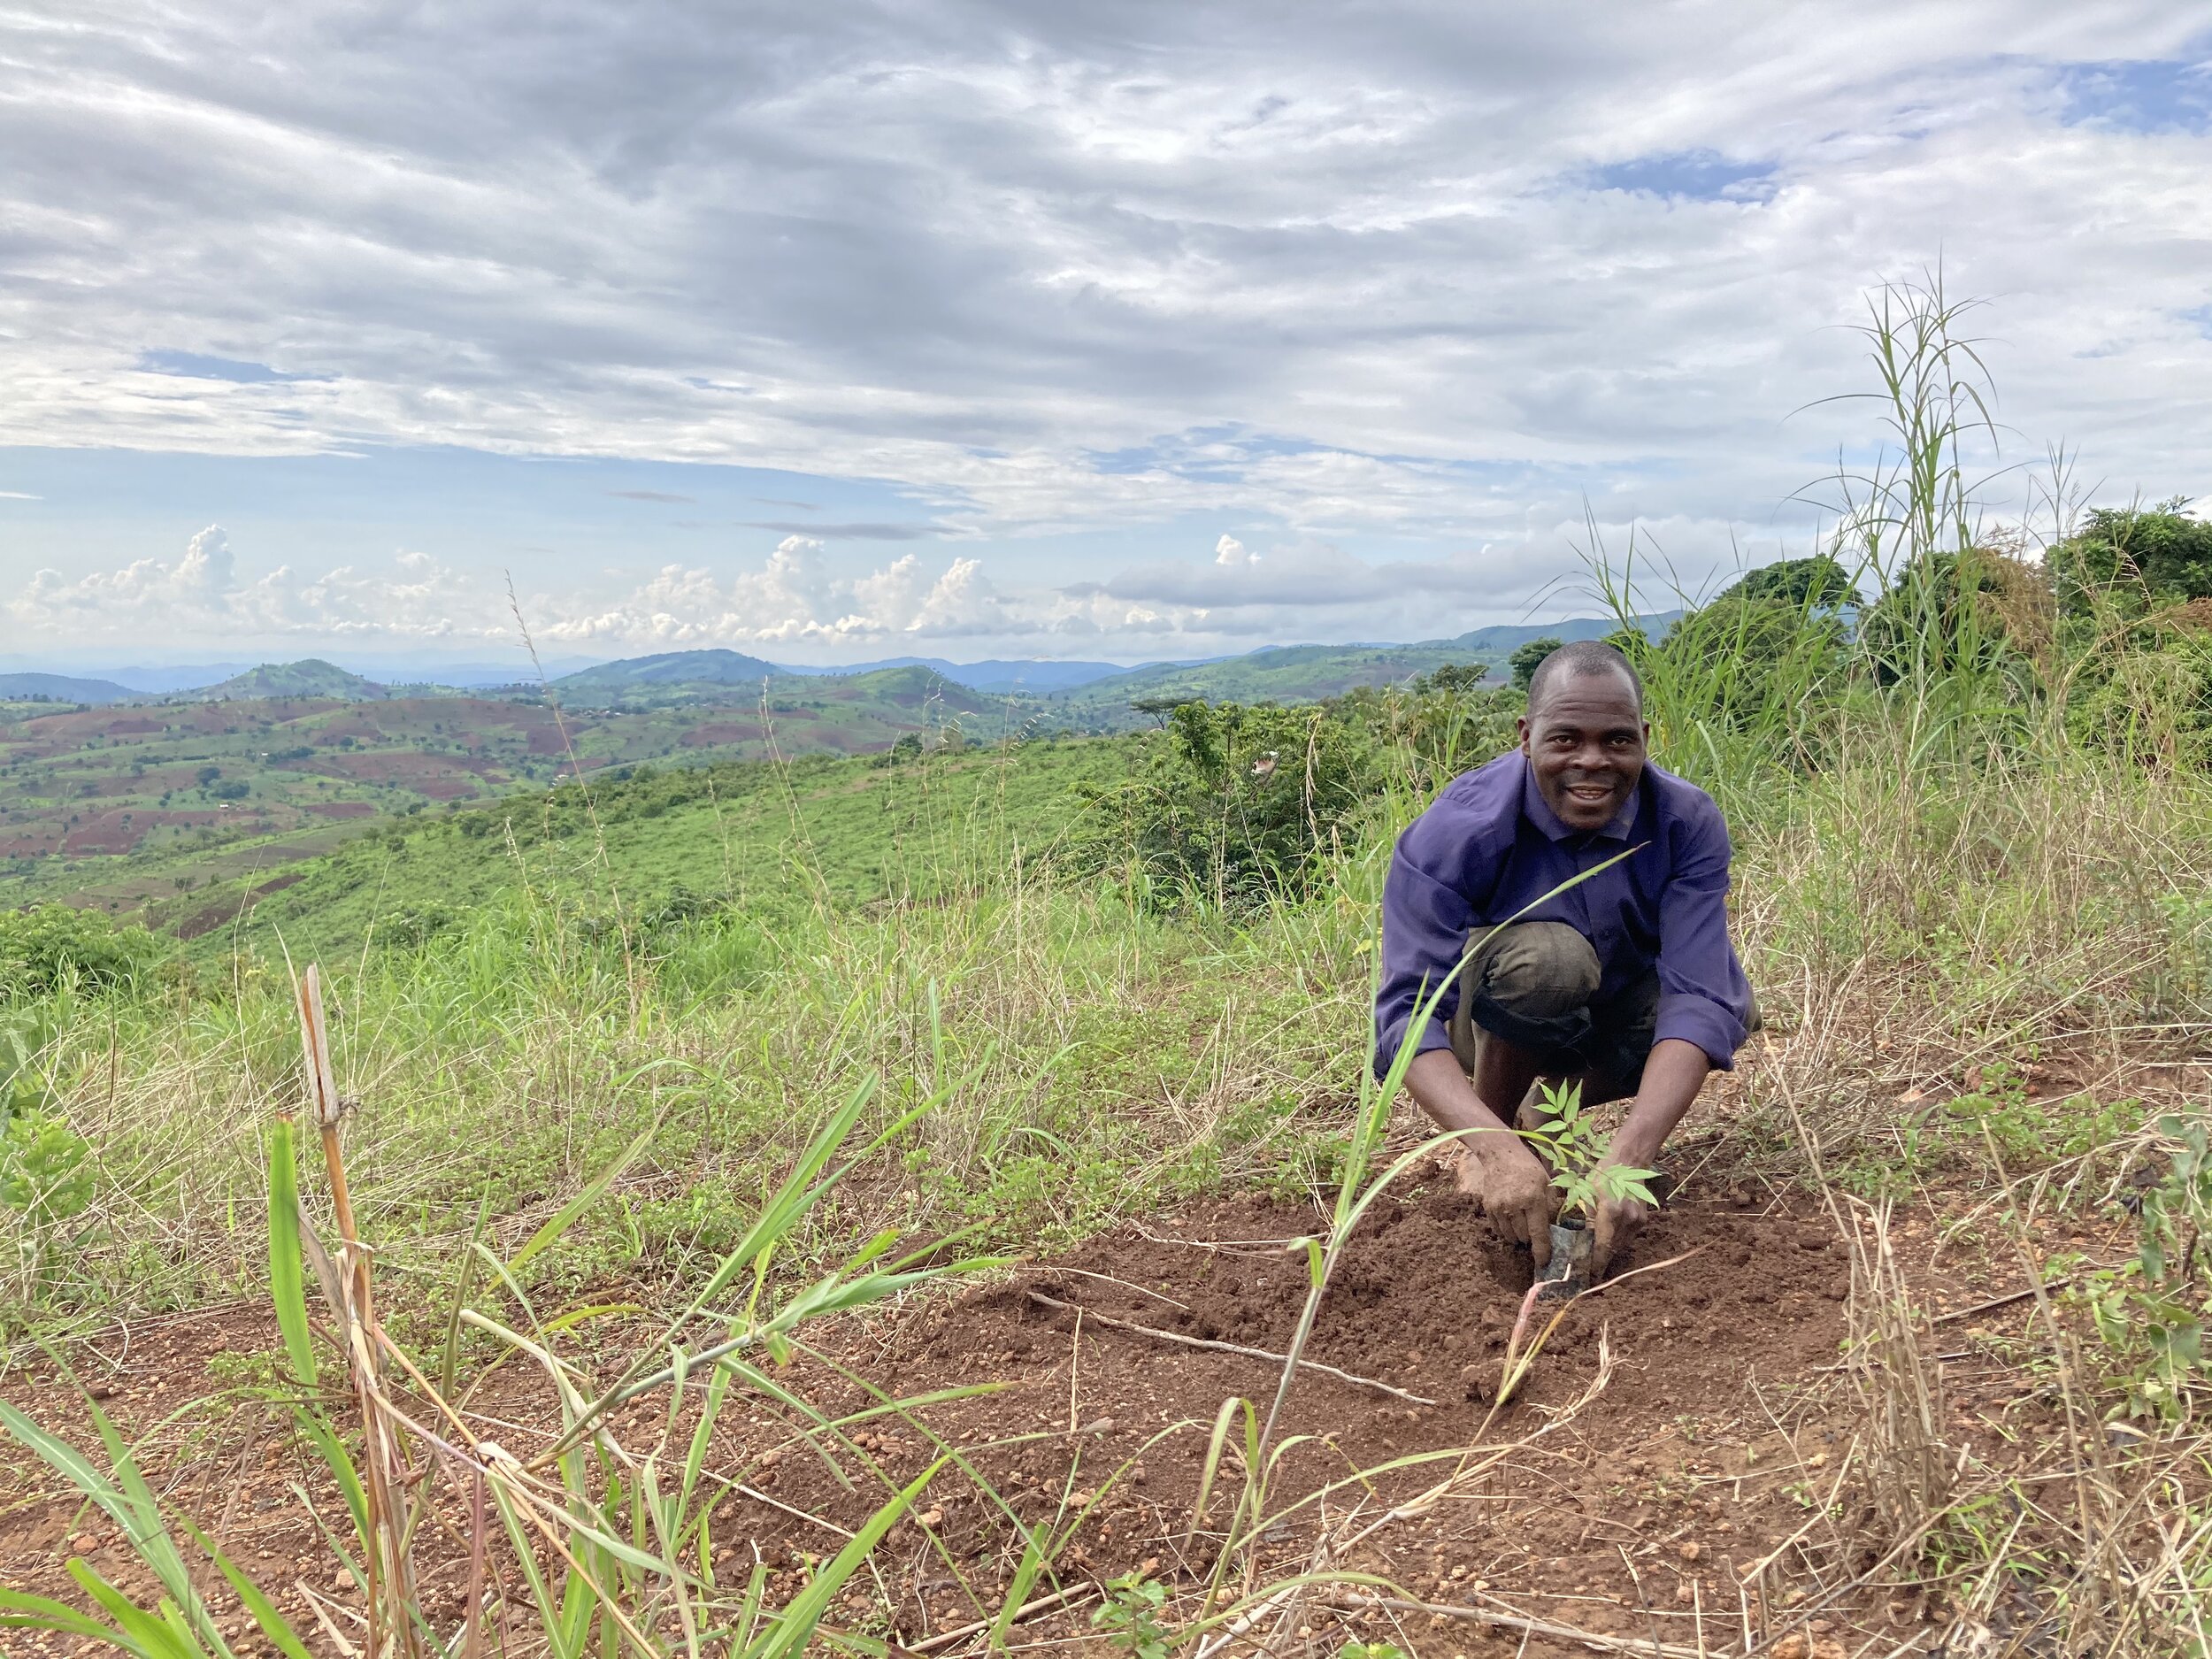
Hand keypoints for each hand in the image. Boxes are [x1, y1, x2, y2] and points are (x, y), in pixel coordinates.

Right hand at [1473, 1142, 1555, 1268]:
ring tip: (1523, 1226)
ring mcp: (1499, 1207)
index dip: (1542, 1251)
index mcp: (1533, 1199)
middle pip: (1524, 1237)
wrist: (1500, 1154)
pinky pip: (1498, 1229)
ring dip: (1518, 1236)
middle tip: (1536, 1233)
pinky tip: (1512, 1222)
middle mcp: (1515, 1205)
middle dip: (1531, 1239)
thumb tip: (1561, 1227)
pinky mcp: (1488, 1207)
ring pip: (1510, 1236)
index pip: (1539, 1233)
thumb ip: (1553, 1205)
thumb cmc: (1528, 1168)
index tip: (1544, 1263)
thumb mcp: (1547, 1183)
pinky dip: (1506, 1231)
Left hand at [1588, 1173, 1652, 1280]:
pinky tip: (1608, 1239)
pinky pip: (1628, 1237)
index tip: (1590, 1276)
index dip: (1597, 1264)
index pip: (1603, 1246)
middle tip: (1589, 1269)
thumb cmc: (1604, 1173)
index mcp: (1610, 1212)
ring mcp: (1638, 1220)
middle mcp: (1627, 1219)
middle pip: (1613, 1249)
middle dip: (1601, 1260)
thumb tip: (1582, 1239)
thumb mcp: (1587, 1192)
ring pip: (1621, 1244)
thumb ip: (1586, 1218)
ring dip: (1609, 1251)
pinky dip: (1617, 1240)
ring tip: (1596, 1257)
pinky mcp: (1643, 1220)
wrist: (1630, 1161)